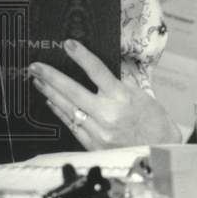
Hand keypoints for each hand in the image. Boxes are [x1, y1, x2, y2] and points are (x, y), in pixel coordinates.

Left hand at [29, 38, 180, 148]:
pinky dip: (59, 111)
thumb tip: (99, 69)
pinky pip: (71, 124)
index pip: (97, 71)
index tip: (67, 44)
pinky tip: (50, 101)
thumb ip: (119, 83)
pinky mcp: (93, 145)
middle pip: (72, 90)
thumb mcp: (142, 96)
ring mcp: (98, 131)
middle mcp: (108, 114)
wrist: (161, 153)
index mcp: (122, 98)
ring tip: (38, 80)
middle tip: (35, 66)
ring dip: (50, 92)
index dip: (81, 56)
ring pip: (67, 108)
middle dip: (51, 76)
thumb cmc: (154, 123)